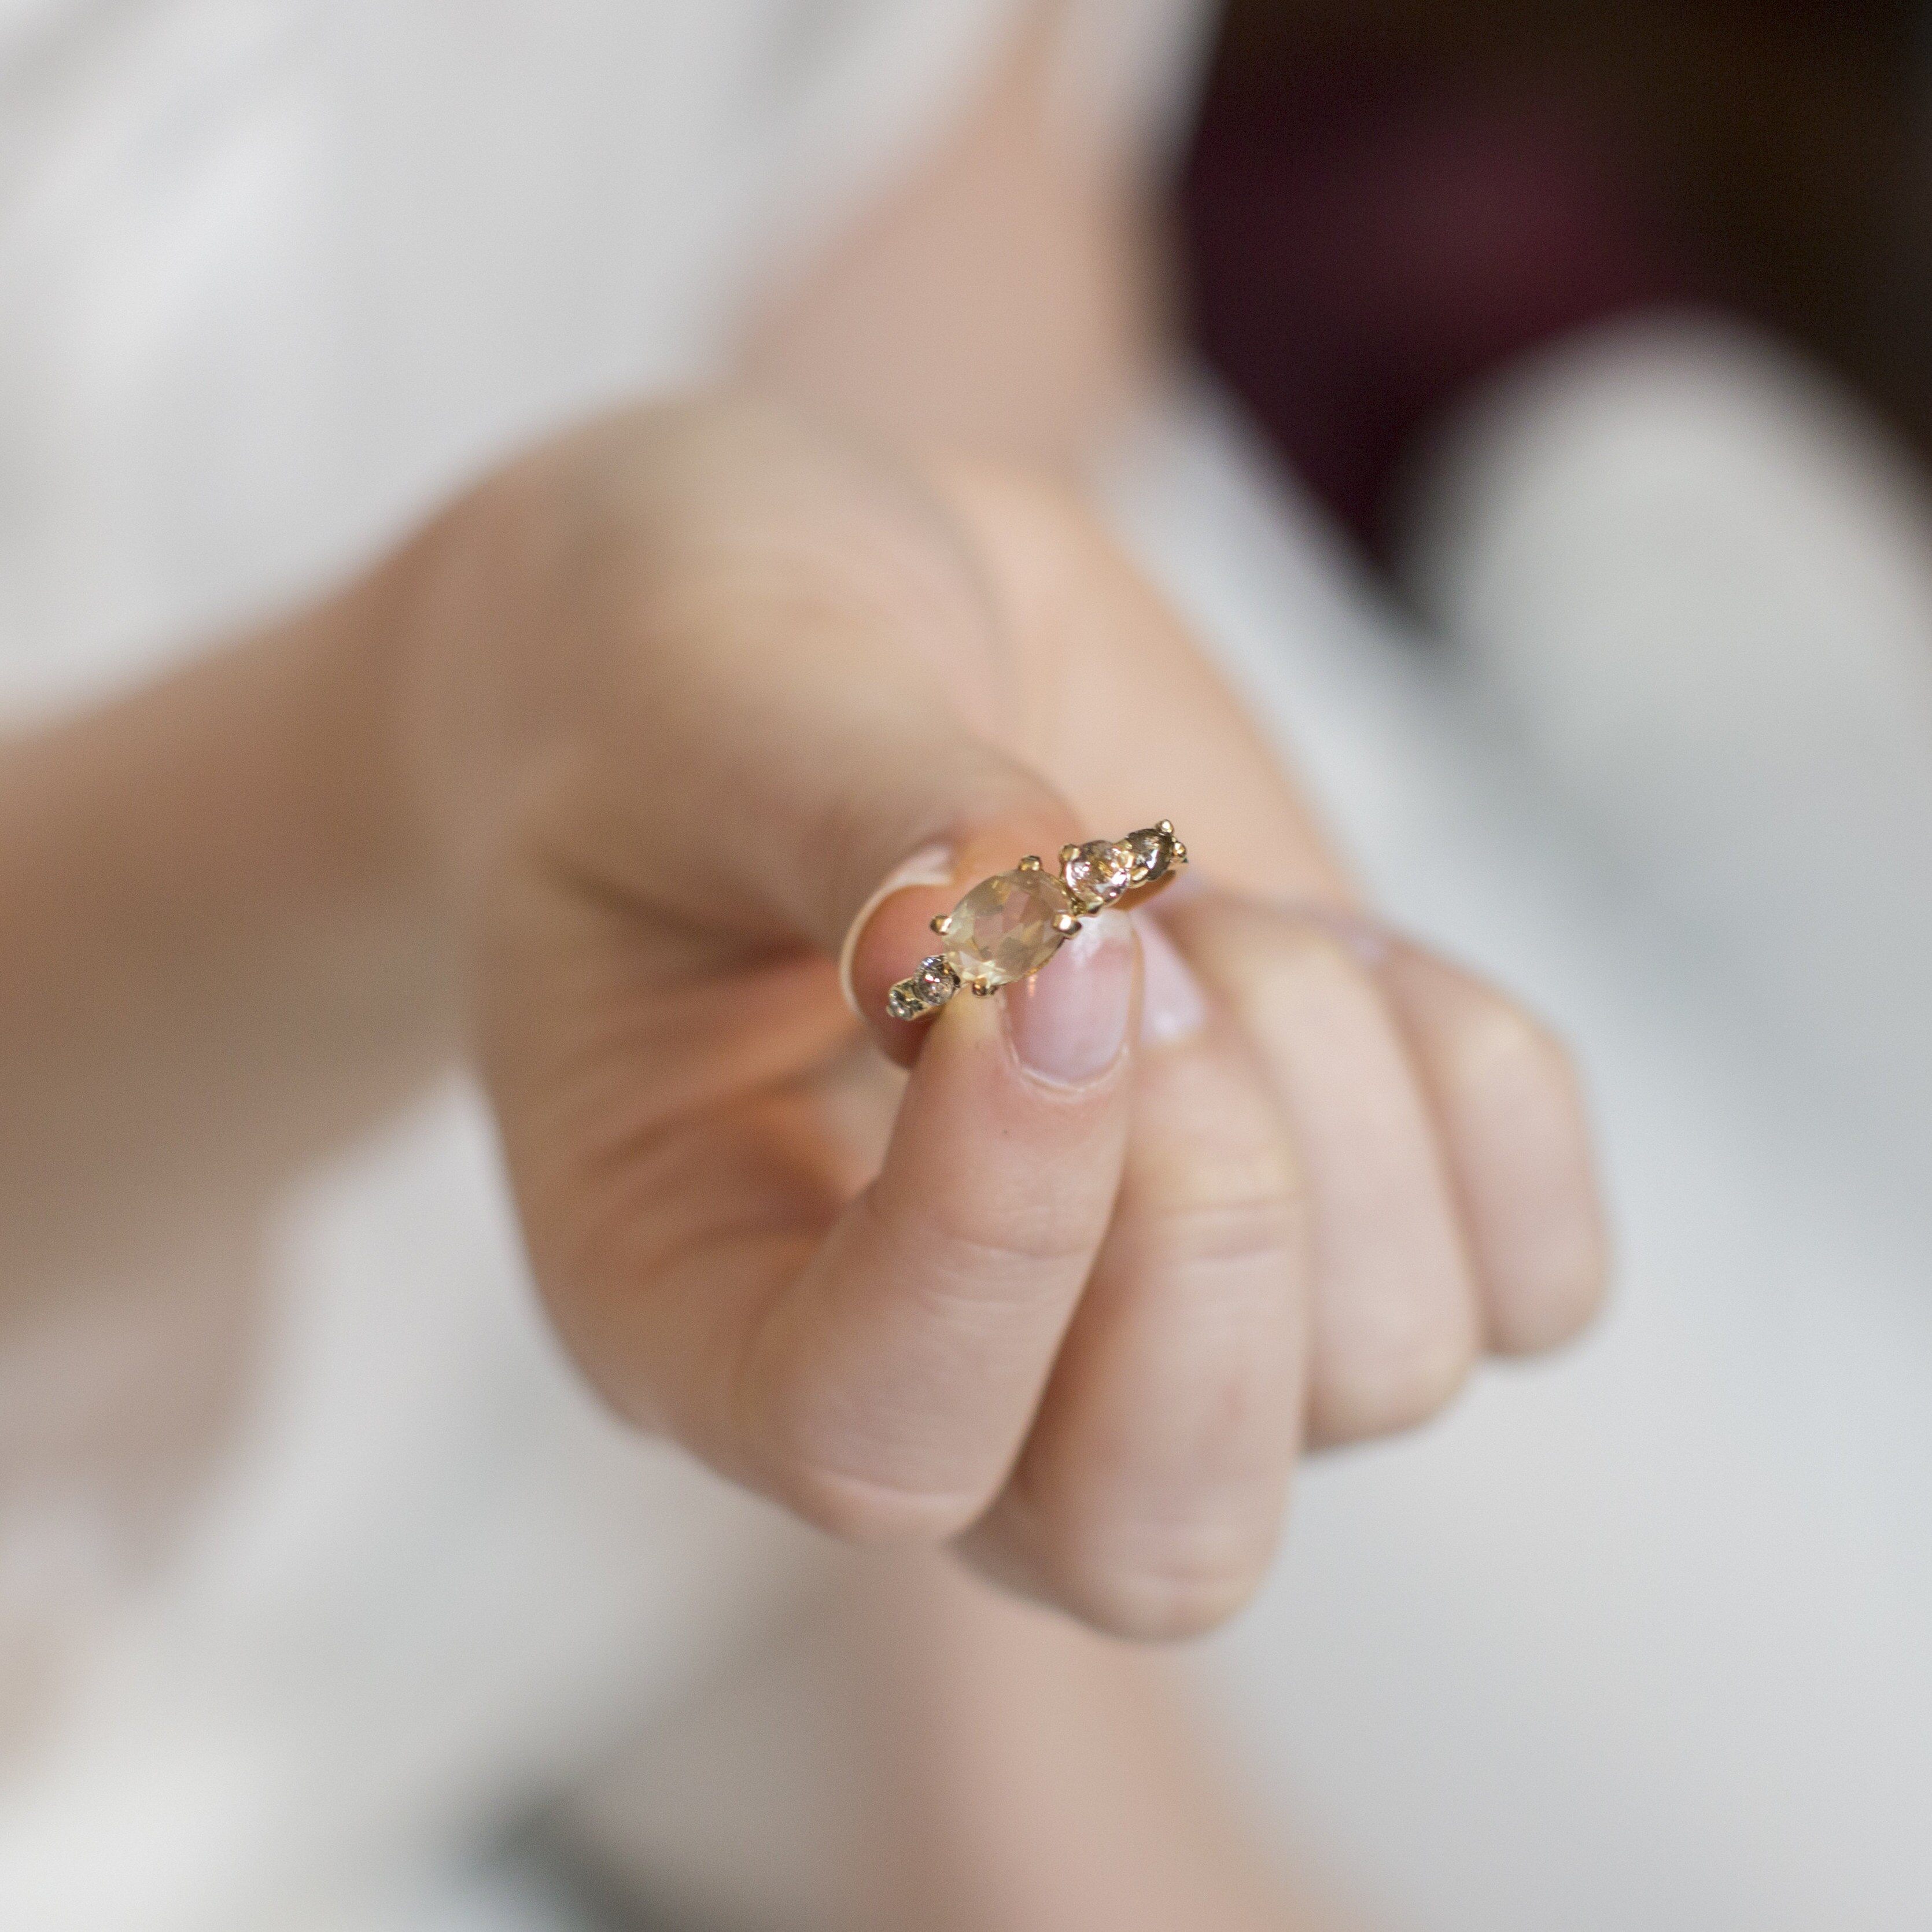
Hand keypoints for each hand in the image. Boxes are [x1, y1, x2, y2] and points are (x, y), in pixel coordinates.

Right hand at [403, 395, 1604, 1636]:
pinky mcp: (1343, 1211)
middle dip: (1214, 1223)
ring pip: (1382, 1379)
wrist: (852, 612)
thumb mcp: (713, 689)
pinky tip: (1336, 943)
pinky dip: (1487, 1094)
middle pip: (1161, 1540)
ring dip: (1334, 1092)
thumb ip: (863, 824)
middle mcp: (942, 1363)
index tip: (1045, 944)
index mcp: (698, 1296)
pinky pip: (1534, 1281)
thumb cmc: (697, 671)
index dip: (1002, 1227)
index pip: (873, 1445)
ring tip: (1184, 901)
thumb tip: (1022, 962)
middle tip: (1143, 948)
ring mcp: (1163, 1314)